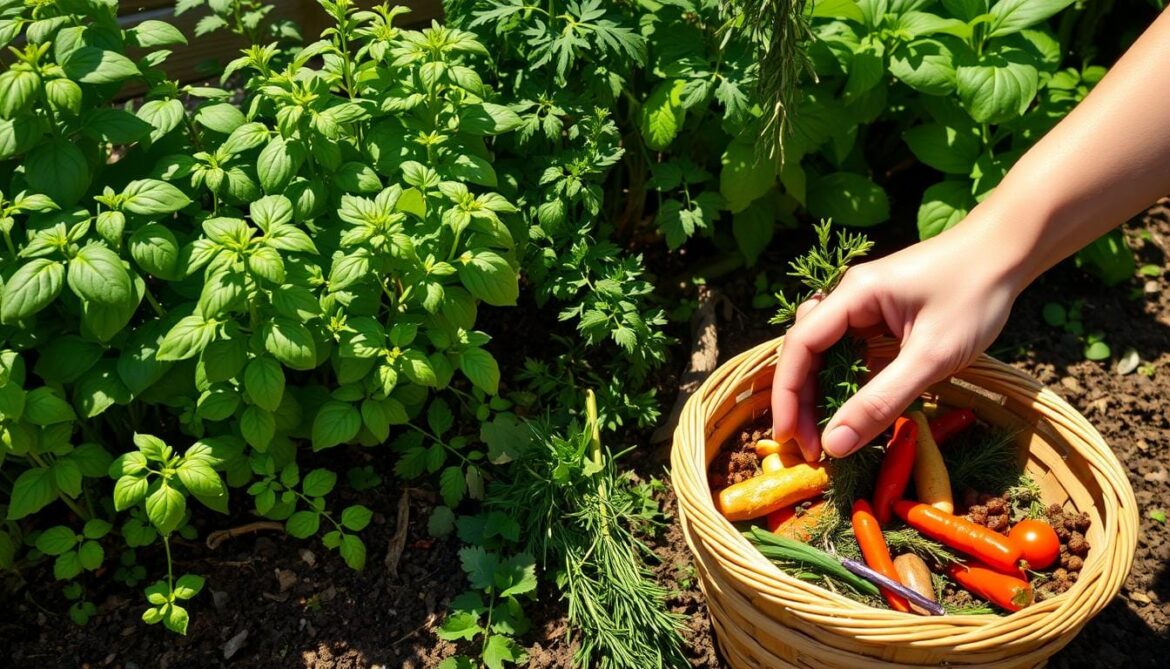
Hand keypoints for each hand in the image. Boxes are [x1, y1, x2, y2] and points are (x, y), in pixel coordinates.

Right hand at [771, 219, 1024, 460]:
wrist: (1009, 251)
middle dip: (802, 400)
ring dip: (820, 393)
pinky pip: (850, 351)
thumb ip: (882, 400)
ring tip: (825, 433)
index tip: (789, 438)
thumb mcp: (931, 357)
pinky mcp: (881, 315)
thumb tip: (836, 443)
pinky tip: (851, 407)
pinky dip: (846, 382)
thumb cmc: (975, 296)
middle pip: (806, 352)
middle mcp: (849, 296)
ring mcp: (864, 305)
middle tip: (810, 446)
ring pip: (826, 353)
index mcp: (854, 295)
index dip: (788, 395)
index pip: (801, 346)